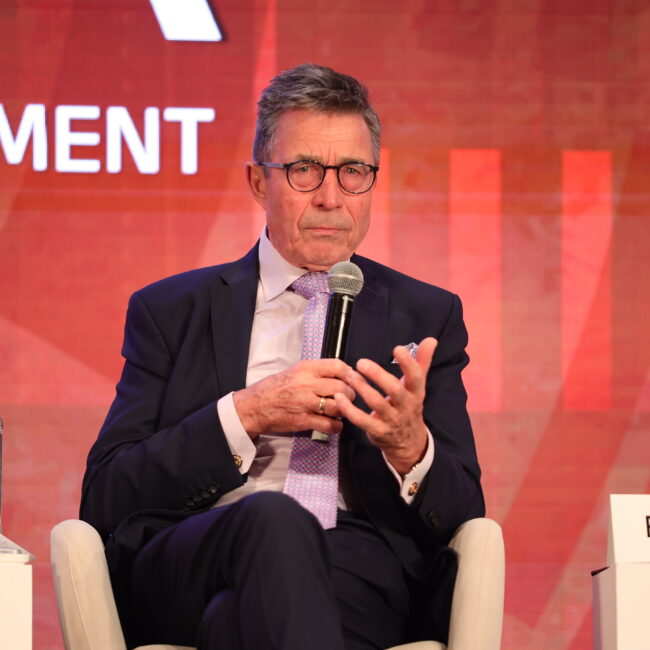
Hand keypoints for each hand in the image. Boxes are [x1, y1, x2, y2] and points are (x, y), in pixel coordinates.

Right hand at [233, 359, 355, 438]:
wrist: (254, 406)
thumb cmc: (273, 388)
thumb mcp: (294, 371)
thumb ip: (315, 372)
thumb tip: (339, 374)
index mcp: (306, 368)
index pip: (338, 366)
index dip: (351, 374)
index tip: (354, 379)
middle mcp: (307, 384)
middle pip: (342, 387)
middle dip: (350, 394)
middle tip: (348, 398)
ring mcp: (305, 403)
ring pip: (339, 406)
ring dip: (345, 411)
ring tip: (341, 411)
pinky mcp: (303, 421)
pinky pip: (330, 425)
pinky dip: (336, 426)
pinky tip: (334, 424)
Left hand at [334, 337, 437, 474]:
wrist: (409, 443)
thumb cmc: (409, 406)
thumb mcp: (417, 386)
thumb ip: (422, 361)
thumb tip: (431, 339)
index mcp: (416, 392)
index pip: (416, 377)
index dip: (408, 363)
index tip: (398, 348)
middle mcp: (406, 406)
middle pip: (394, 390)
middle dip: (378, 375)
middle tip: (361, 362)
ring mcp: (392, 420)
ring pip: (376, 403)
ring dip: (361, 388)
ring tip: (349, 375)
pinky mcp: (378, 431)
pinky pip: (362, 420)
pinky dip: (349, 410)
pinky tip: (339, 398)